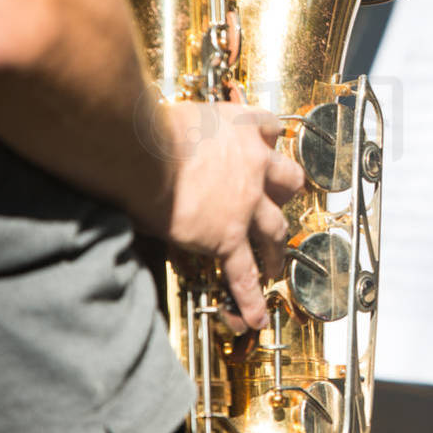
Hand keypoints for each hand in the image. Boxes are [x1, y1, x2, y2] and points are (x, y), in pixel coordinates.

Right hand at [132, 101, 304, 331]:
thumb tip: (159, 142)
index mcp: (238, 127)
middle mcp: (252, 164)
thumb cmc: (149, 129)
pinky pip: (244, 271)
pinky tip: (257, 315)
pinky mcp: (228, 236)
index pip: (267, 127)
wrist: (145, 153)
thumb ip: (184, 133)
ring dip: (277, 249)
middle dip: (286, 192)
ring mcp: (245, 204)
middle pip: (287, 179)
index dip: (267, 137)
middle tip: (282, 202)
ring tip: (276, 265)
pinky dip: (250, 296)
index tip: (266, 141)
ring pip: (275, 229)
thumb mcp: (178, 118)